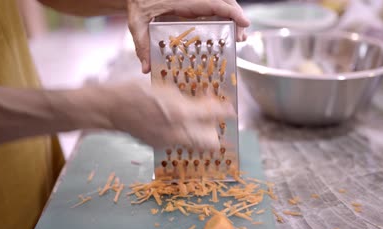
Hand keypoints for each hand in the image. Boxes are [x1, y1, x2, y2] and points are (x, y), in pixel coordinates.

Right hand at [101, 79, 235, 148]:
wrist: (109, 109)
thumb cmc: (135, 92)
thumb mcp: (166, 89)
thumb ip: (190, 99)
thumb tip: (210, 101)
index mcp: (178, 113)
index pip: (212, 116)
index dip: (224, 111)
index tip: (231, 110)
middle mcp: (175, 132)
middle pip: (210, 143)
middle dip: (215, 131)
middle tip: (212, 119)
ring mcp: (167, 142)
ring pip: (196, 145)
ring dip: (200, 135)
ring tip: (194, 121)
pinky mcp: (159, 146)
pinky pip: (180, 144)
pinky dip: (184, 136)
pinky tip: (177, 124)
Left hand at [127, 0, 249, 72]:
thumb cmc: (138, 4)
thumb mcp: (137, 24)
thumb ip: (142, 45)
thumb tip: (146, 68)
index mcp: (183, 1)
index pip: (215, 3)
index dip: (232, 12)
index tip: (245, 23)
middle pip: (224, 2)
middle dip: (236, 18)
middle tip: (241, 38)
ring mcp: (196, 0)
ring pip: (222, 3)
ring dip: (233, 18)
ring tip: (239, 36)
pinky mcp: (195, 3)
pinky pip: (215, 6)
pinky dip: (226, 16)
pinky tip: (228, 30)